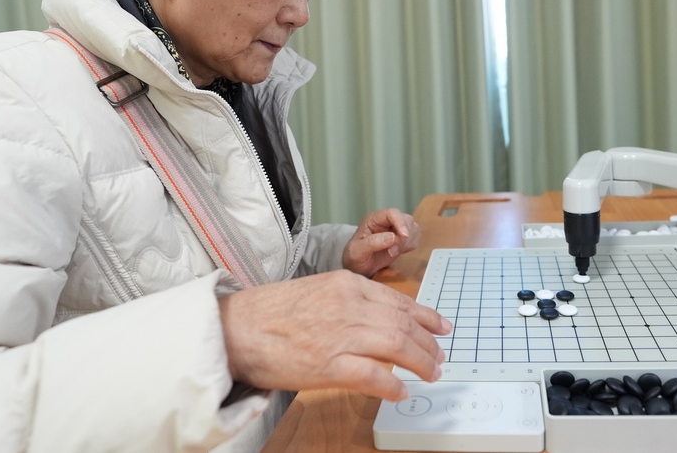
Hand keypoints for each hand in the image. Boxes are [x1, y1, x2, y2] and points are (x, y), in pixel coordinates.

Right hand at [218, 271, 451, 400]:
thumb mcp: (317, 290)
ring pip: (398, 346)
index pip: (399, 300)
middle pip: (405, 324)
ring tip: (431, 373)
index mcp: (347, 284)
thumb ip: (349, 301)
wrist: (235, 328)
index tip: (442, 326)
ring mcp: (341, 334)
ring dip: (421, 362)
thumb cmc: (269, 312)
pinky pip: (374, 375)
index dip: (426, 316)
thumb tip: (379, 320)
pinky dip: (393, 385)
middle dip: (429, 344)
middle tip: (440, 357)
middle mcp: (350, 305)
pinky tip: (401, 392)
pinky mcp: (328, 364)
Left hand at [342, 208, 420, 276]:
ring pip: (413, 227)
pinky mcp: (402, 238)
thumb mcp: (357, 251)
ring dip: (408, 242)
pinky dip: (412, 245)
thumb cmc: (354, 257)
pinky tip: (401, 252)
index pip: (392, 213)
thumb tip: (392, 237)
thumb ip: (372, 243)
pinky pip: (415, 237)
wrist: (358, 268)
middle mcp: (386, 221)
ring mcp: (395, 229)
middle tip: (394, 251)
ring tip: (395, 252)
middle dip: (405, 236)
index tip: (404, 236)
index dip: (400, 222)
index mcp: (374, 220)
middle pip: (406, 219)